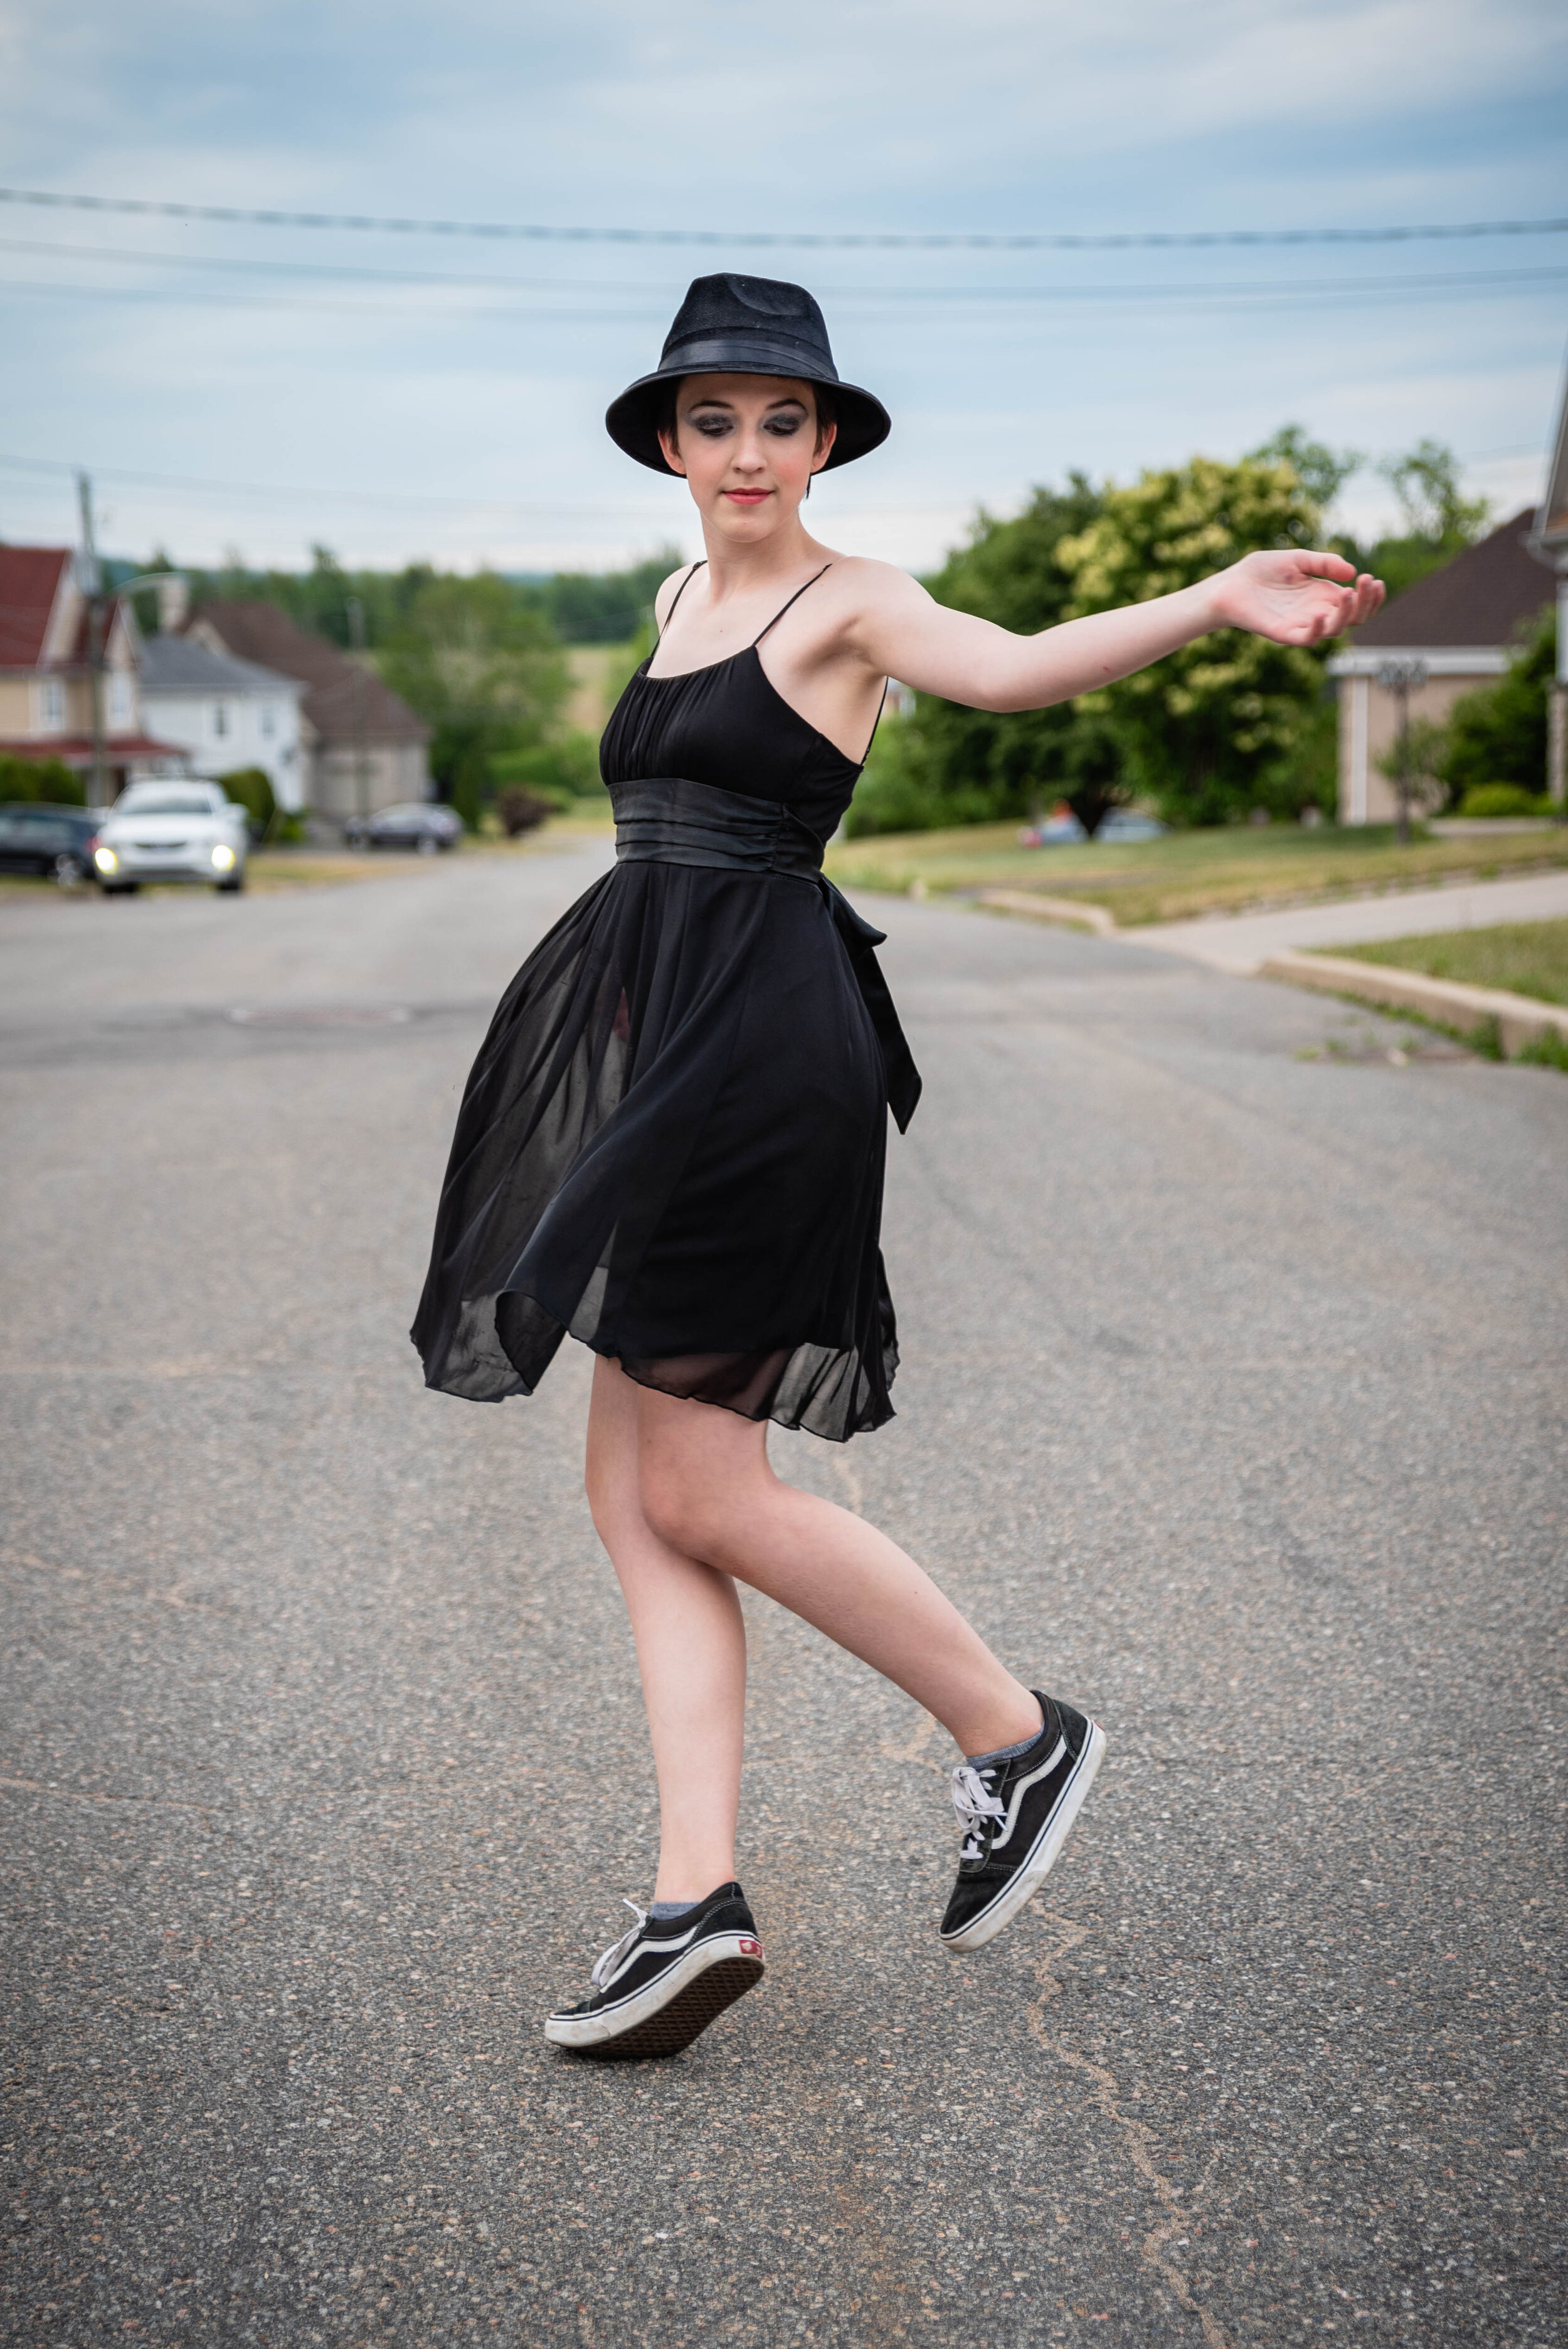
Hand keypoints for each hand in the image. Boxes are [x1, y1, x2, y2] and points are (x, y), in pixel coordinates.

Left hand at [1207, 550, 1384, 644]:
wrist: (1229, 584)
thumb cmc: (1260, 572)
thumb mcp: (1296, 559)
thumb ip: (1323, 563)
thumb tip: (1351, 572)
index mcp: (1322, 596)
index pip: (1356, 604)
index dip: (1370, 596)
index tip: (1375, 580)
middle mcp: (1316, 613)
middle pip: (1352, 618)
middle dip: (1366, 602)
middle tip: (1368, 582)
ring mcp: (1301, 625)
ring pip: (1334, 630)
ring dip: (1347, 614)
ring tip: (1350, 594)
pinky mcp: (1283, 634)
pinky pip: (1305, 639)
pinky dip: (1316, 631)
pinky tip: (1320, 614)